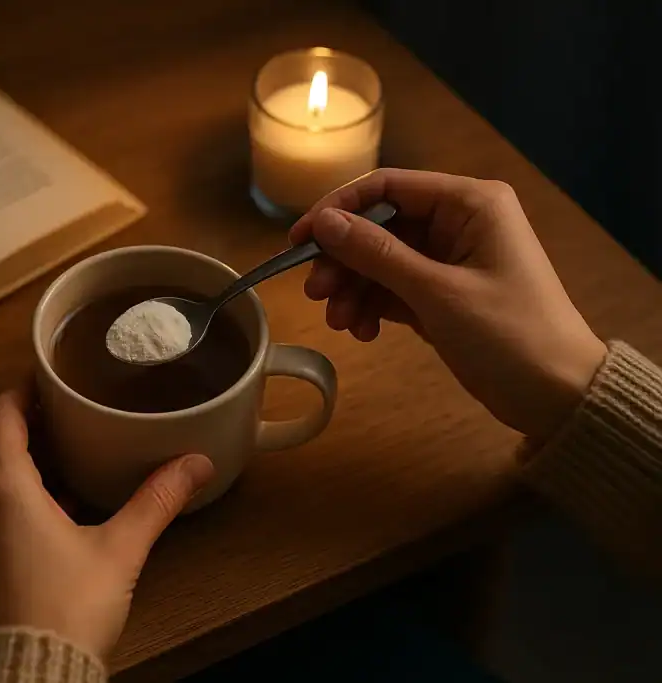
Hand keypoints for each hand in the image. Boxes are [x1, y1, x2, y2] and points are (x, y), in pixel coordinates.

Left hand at [0, 387, 213, 659]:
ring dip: (7, 459)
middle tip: (57, 413)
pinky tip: (42, 510)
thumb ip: (156, 501)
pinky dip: (1, 494)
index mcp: (2, 484)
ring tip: (54, 455)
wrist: (25, 677)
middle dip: (17, 421)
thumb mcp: (119, 550)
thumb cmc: (67, 608)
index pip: (0, 413)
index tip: (48, 379)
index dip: (22, 390)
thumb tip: (197, 463)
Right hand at [289, 168, 606, 438]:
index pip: (387, 187)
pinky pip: (394, 288)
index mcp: (469, 203)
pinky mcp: (443, 293)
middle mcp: (458, 221)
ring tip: (341, 324)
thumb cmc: (508, 334)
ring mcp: (450, 259)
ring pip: (381, 260)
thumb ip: (376, 254)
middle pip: (379, 226)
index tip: (298, 242)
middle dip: (344, 260)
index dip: (337, 210)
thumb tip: (322, 222)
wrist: (558, 396)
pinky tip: (364, 331)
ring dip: (355, 288)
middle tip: (316, 295)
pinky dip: (374, 306)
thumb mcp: (436, 292)